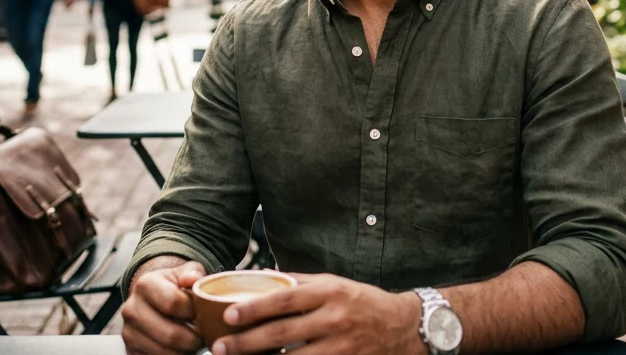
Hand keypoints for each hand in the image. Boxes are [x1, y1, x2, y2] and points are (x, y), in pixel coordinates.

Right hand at [120, 261, 205, 354]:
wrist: (153, 298)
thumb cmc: (175, 286)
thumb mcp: (186, 272)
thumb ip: (193, 273)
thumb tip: (191, 279)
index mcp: (145, 285)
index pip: (173, 303)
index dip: (194, 311)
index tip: (203, 313)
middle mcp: (132, 309)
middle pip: (170, 335)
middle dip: (193, 338)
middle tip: (204, 335)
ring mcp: (129, 333)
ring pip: (165, 353)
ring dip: (185, 351)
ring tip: (193, 341)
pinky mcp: (131, 351)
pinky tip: (181, 347)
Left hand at [210, 273, 423, 354]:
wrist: (405, 327)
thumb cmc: (362, 302)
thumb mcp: (334, 284)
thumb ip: (299, 282)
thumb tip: (261, 278)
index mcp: (328, 291)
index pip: (284, 298)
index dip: (255, 308)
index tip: (229, 315)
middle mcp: (334, 318)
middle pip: (282, 332)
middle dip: (247, 342)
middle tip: (220, 347)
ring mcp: (341, 346)